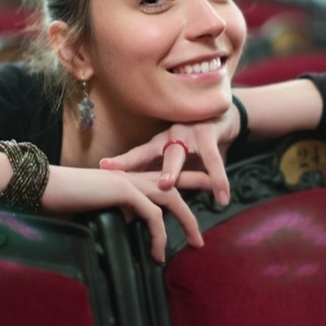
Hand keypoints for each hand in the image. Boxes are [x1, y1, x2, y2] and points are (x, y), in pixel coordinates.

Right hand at [41, 165, 208, 261]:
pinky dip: (159, 236)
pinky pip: (153, 216)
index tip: (204, 188)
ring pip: (171, 199)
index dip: (185, 180)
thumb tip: (134, 220)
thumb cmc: (65, 199)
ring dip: (188, 221)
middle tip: (222, 201)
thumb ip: (121, 210)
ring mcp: (130, 181)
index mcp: (128, 177)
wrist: (46, 186)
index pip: (162, 177)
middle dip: (202, 189)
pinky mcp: (125, 191)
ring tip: (196, 244)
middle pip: (177, 182)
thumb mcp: (99, 207)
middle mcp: (133, 176)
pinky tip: (158, 254)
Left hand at [99, 104, 240, 207]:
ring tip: (165, 185)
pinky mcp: (209, 134)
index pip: (137, 154)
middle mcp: (169, 136)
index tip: (103, 167)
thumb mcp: (177, 161)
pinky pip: (212, 160)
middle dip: (133, 163)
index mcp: (159, 144)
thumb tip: (140, 208)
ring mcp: (187, 133)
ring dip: (171, 170)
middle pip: (150, 152)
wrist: (220, 117)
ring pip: (177, 154)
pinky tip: (221, 197)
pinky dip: (218, 180)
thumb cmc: (194, 144)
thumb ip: (164, 179)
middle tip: (120, 180)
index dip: (122, 161)